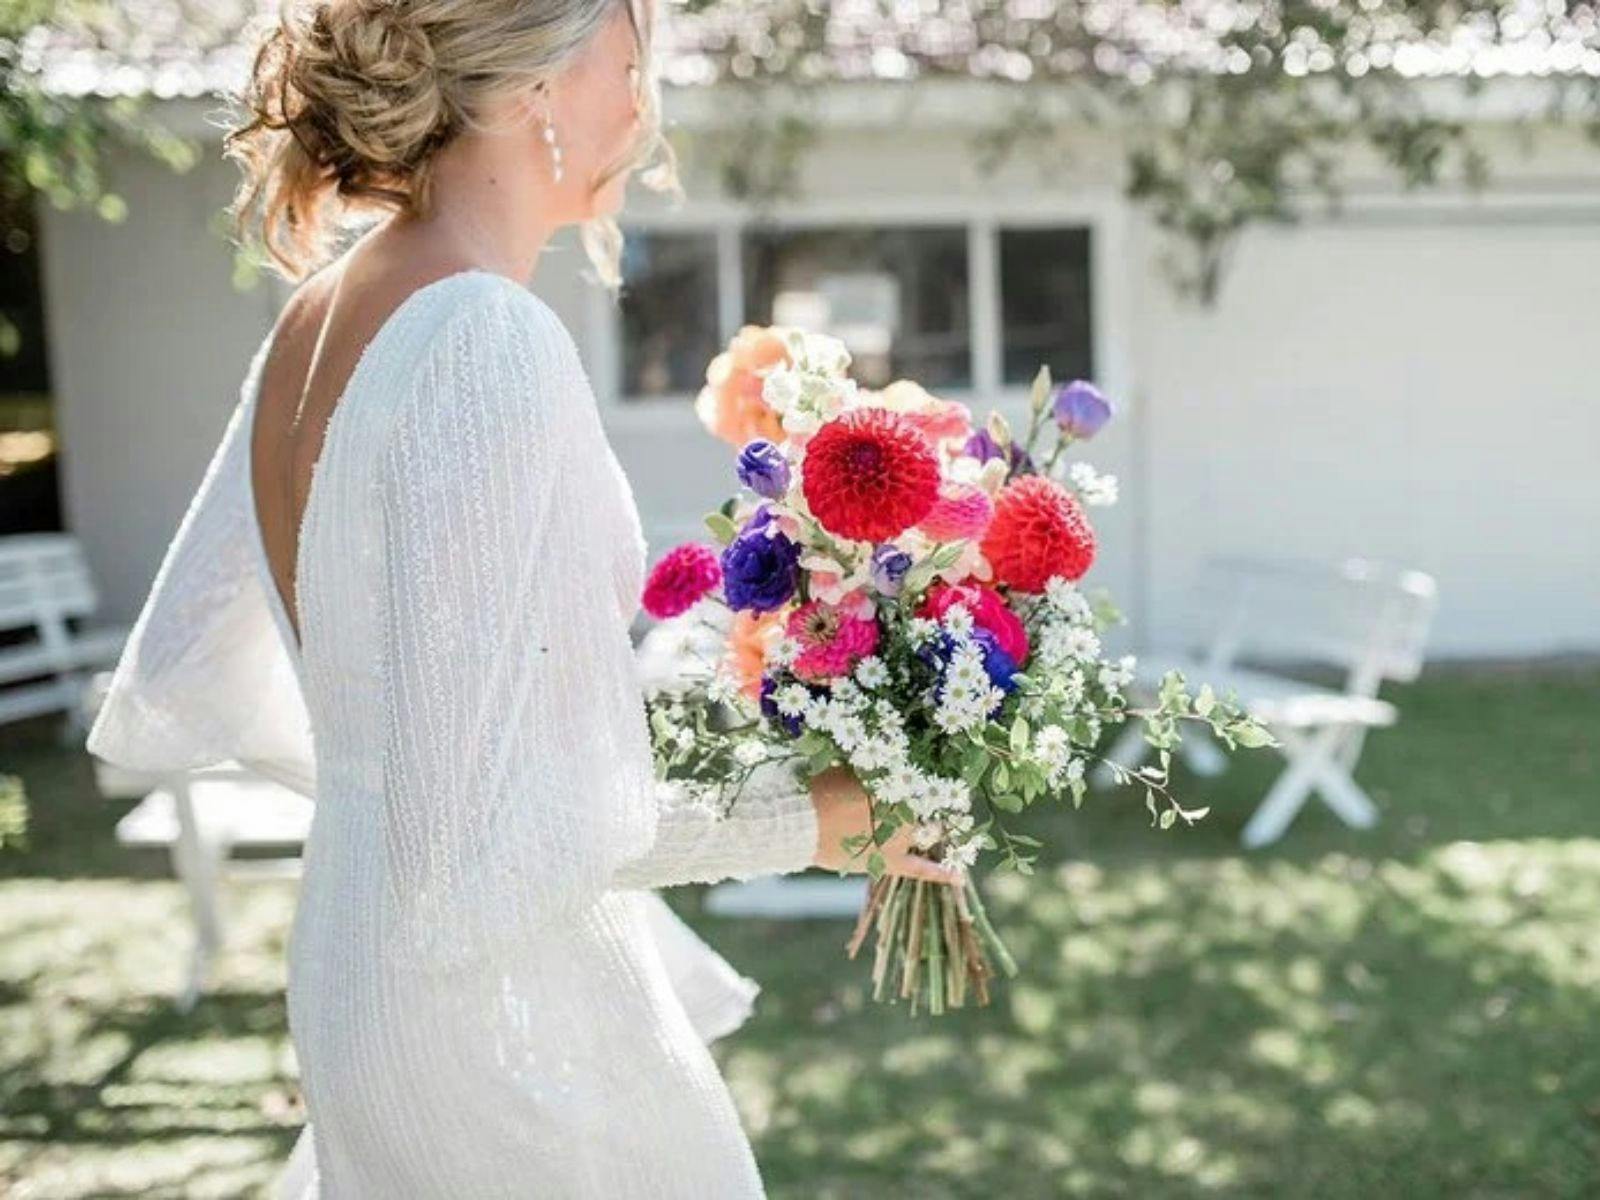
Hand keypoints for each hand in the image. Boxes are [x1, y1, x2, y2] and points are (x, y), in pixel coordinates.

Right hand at [808, 765, 961, 885]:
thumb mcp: (848, 767)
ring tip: (943, 827)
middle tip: (940, 798)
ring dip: (936, 829)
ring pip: (929, 832)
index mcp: (895, 783)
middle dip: (934, 802)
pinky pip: (921, 869)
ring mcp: (900, 838)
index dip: (929, 779)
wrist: (800, 824)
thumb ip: (873, 767)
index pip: (924, 779)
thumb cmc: (820, 790)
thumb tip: (887, 755)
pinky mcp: (890, 862)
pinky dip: (942, 874)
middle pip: (930, 805)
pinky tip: (960, 878)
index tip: (938, 774)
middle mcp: (904, 809)